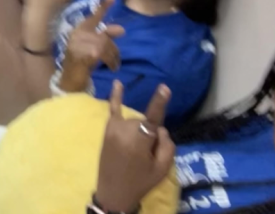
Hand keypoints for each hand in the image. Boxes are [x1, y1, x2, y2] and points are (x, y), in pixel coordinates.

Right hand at [57, 0, 124, 91]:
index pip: (92, 17)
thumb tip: (121, 29)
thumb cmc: (79, 63)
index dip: (102, 7)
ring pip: (106, 45)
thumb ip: (103, 37)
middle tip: (117, 54)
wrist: (69, 80)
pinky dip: (111, 61)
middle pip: (104, 34)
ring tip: (114, 65)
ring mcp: (82, 44)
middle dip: (112, 44)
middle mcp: (78, 34)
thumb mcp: (91, 48)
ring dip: (113, 56)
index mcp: (78, 30)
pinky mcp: (89, 54)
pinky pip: (106, 54)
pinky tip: (112, 68)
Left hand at [96, 81, 174, 212]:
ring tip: (136, 152)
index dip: (160, 102)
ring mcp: (114, 128)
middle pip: (147, 123)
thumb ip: (167, 145)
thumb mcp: (162, 168)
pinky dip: (116, 96)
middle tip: (147, 155)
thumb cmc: (141, 181)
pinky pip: (113, 109)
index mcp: (139, 141)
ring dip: (140, 131)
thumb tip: (160, 129)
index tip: (164, 87)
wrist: (114, 192)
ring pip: (136, 121)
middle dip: (151, 135)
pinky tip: (118, 83)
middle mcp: (125, 130)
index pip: (153, 118)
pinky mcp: (108, 130)